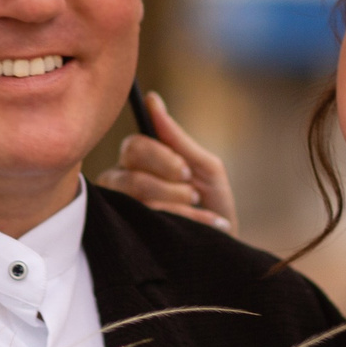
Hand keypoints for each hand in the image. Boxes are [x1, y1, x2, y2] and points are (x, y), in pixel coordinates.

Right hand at [97, 91, 237, 231]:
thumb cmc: (213, 204)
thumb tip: (151, 99)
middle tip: (194, 194)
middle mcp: (121, 186)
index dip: (161, 158)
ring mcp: (122, 214)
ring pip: (137, 200)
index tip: (187, 171)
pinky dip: (186, 220)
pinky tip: (207, 224)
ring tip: (202, 211)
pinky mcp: (129, 239)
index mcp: (137, 164)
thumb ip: (176, 138)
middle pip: (129, 176)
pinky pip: (149, 223)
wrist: (224, 247)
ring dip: (180, 205)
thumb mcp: (204, 168)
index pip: (132, 147)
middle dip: (170, 187)